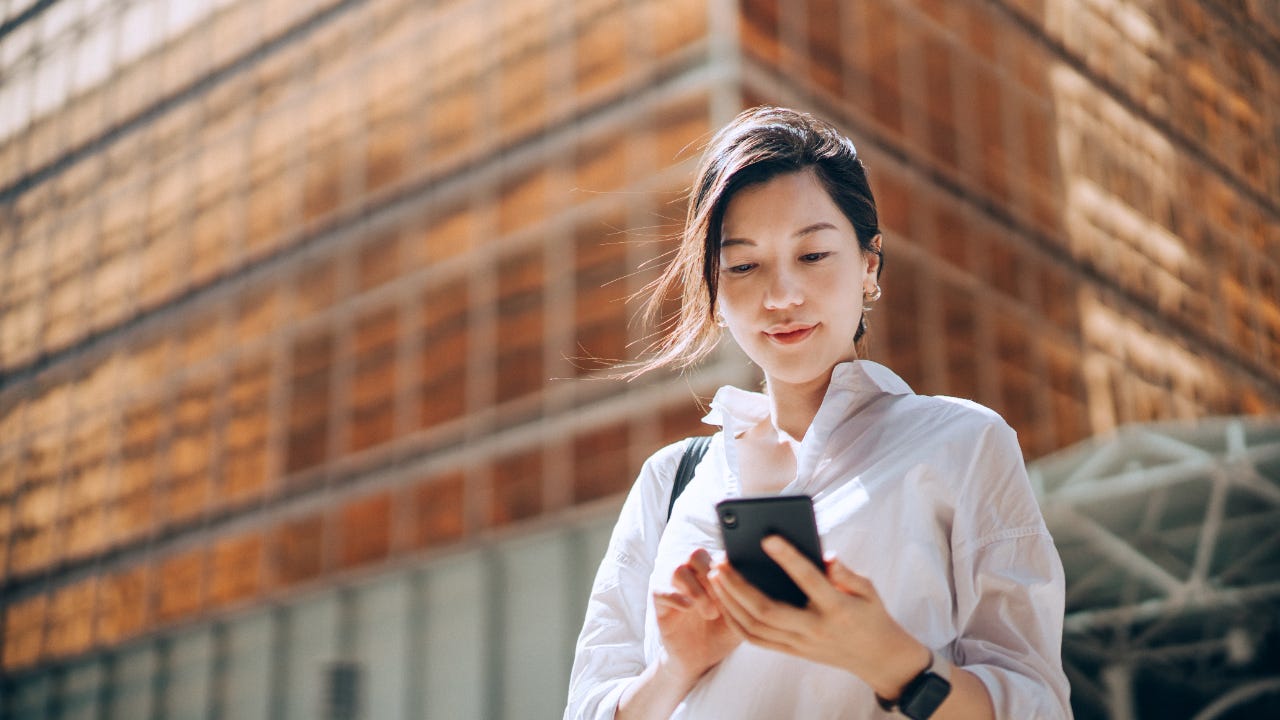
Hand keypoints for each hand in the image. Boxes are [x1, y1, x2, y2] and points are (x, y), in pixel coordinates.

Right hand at [652, 548, 743, 680]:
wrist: (699, 660)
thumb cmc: (722, 634)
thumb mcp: (741, 616)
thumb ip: (748, 597)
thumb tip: (762, 582)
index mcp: (711, 572)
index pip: (717, 554)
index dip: (728, 567)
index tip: (740, 586)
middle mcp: (691, 574)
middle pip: (696, 554)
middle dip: (712, 576)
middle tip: (724, 600)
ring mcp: (673, 587)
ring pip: (678, 569)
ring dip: (697, 590)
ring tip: (710, 613)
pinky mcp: (659, 603)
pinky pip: (661, 591)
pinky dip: (677, 598)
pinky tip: (690, 610)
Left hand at [708, 535, 929, 698]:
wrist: (877, 658)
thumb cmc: (870, 614)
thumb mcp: (868, 589)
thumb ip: (846, 573)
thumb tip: (826, 556)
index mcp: (837, 608)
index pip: (809, 580)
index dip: (788, 558)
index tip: (767, 537)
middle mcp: (814, 629)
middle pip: (767, 610)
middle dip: (738, 586)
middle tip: (720, 561)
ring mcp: (800, 644)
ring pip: (755, 627)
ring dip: (730, 601)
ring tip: (715, 576)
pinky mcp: (791, 652)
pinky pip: (755, 640)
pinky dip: (735, 621)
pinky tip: (723, 601)